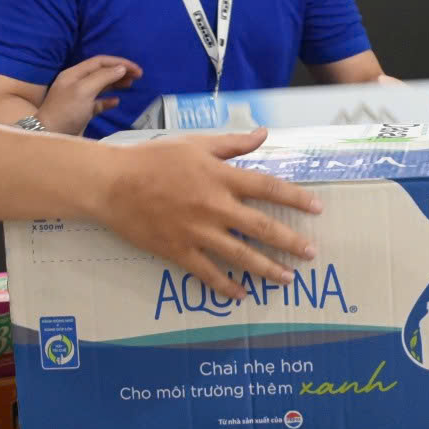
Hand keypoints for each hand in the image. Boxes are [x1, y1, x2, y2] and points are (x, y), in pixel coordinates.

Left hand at [40, 54, 140, 137]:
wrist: (51, 136)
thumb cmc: (66, 111)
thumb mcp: (84, 90)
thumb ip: (103, 77)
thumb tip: (121, 68)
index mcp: (74, 74)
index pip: (100, 62)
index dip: (119, 62)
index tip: (136, 69)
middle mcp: (76, 83)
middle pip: (101, 72)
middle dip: (119, 71)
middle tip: (138, 76)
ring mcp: (79, 99)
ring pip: (101, 86)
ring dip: (116, 83)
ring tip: (130, 84)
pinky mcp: (82, 113)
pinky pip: (98, 103)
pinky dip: (108, 101)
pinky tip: (116, 102)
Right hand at [90, 130, 321, 299]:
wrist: (112, 183)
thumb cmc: (153, 158)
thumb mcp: (195, 144)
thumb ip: (232, 143)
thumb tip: (263, 134)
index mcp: (220, 177)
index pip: (267, 187)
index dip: (295, 198)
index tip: (317, 209)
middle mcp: (213, 206)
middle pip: (261, 227)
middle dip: (290, 242)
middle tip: (311, 254)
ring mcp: (196, 232)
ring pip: (240, 255)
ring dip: (267, 269)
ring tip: (287, 279)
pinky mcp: (178, 251)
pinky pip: (207, 273)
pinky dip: (226, 286)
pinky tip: (241, 294)